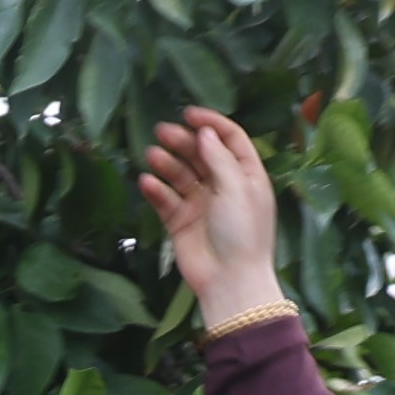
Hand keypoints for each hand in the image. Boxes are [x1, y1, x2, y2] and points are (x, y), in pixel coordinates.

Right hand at [139, 107, 294, 335]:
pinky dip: (156, 189)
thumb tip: (205, 132)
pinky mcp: (180, 221)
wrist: (228, 281)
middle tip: (163, 132)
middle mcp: (224, 186)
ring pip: (180, 174)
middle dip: (183, 141)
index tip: (189, 114)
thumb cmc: (242, 234)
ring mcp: (200, 203)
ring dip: (166, 163)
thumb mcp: (238, 189)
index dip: (212, 123)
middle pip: (201, 154)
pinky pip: (165, 199)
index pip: (230, 139)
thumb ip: (220, 158)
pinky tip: (147, 182)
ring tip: (152, 155)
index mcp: (246, 176)